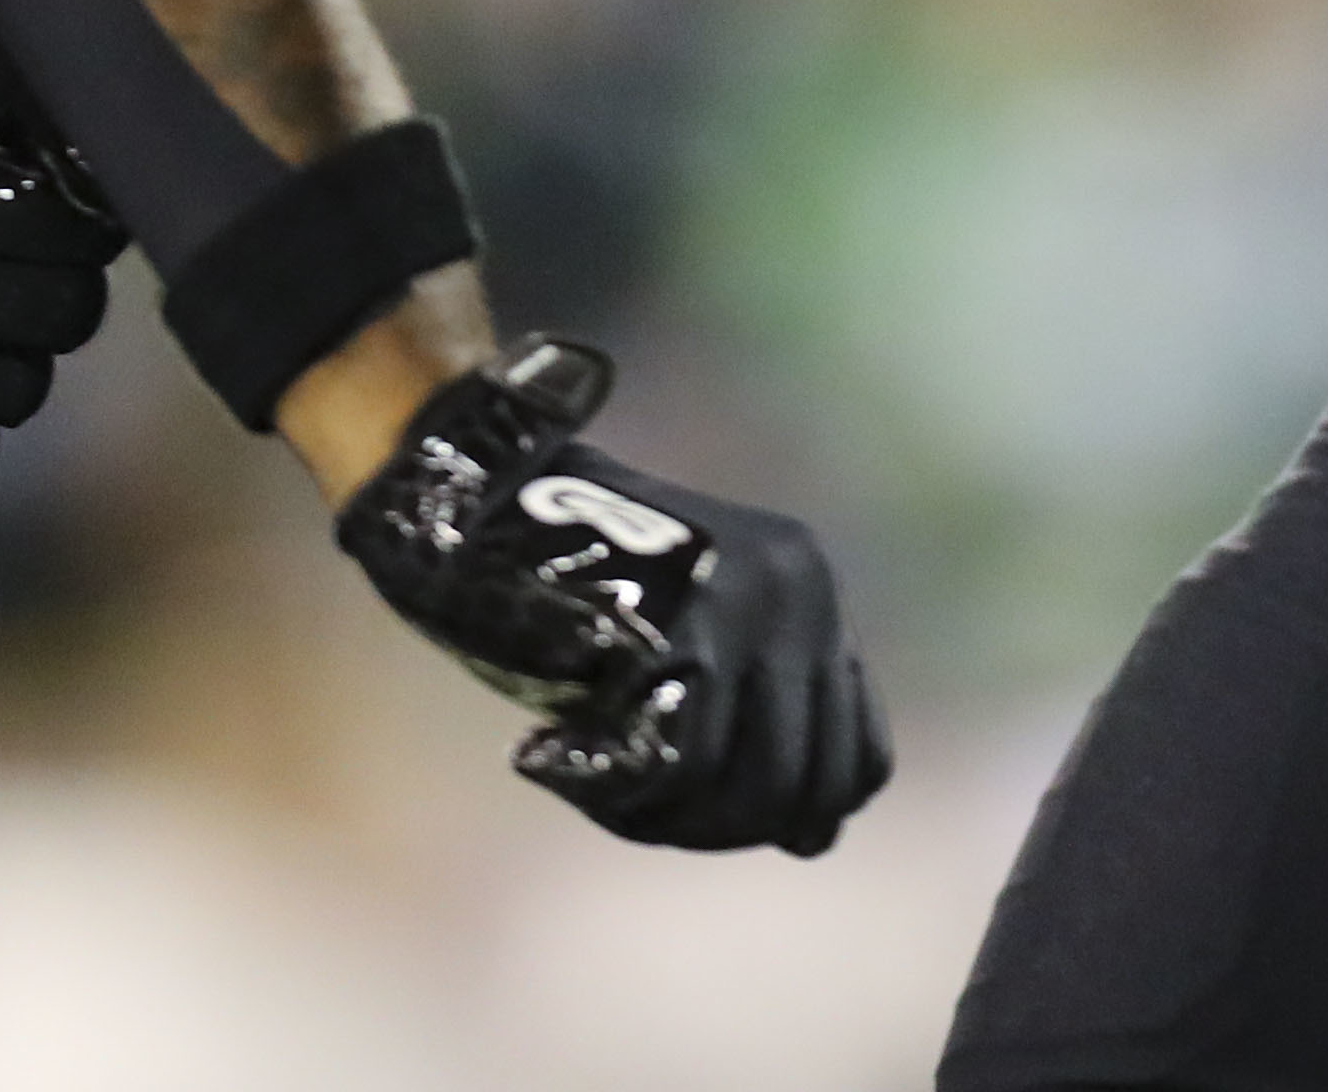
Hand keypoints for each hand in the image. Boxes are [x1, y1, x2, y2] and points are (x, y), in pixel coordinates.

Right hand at [334, 336, 891, 853]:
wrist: (466, 489)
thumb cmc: (553, 577)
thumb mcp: (686, 636)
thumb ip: (748, 715)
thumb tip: (813, 838)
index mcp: (809, 585)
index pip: (862, 763)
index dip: (795, 819)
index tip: (710, 815)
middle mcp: (800, 588)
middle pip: (805, 793)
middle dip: (715, 828)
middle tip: (630, 805)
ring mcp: (750, 602)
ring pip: (752, 794)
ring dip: (663, 821)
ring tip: (585, 779)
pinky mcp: (686, 623)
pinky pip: (680, 772)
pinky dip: (611, 796)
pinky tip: (542, 756)